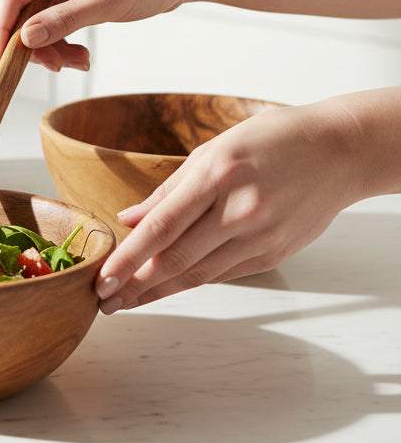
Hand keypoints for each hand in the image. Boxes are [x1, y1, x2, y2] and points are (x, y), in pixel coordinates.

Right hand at [0, 0, 194, 67]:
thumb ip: (63, 21)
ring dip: (48, 47)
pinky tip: (79, 55)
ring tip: (77, 61)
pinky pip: (47, 23)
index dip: (1, 31)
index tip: (2, 64)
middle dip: (29, 44)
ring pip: (30, 22)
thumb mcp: (107, 2)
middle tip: (54, 66)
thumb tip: (24, 40)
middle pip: (15, 11)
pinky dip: (59, 43)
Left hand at [95, 102, 361, 312]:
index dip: (129, 257)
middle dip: (135, 284)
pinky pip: (224, 273)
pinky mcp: (275, 253)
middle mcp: (240, 209)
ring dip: (158, 291)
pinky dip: (191, 281)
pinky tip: (165, 288)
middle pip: (177, 258)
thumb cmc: (271, 141)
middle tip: (104, 300)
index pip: (163, 226)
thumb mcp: (214, 149)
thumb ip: (169, 189)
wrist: (340, 151)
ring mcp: (261, 236)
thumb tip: (129, 218)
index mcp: (218, 174)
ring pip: (199, 273)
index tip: (103, 278)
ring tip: (126, 301)